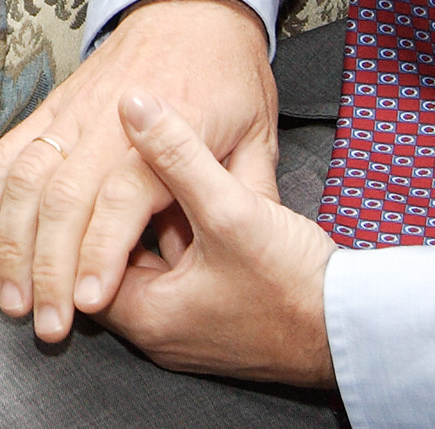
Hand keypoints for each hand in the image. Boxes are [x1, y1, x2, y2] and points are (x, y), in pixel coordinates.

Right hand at [0, 0, 275, 341]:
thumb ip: (247, 194)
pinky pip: (4, 156)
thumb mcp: (259, 131)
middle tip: (47, 325)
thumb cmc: (227, 75)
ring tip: (11, 301)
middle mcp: (109, 121)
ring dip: (10, 244)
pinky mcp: (49, 111)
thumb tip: (248, 253)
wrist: (191, 7)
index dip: (101, 251)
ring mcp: (71, 114)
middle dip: (48, 267)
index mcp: (166, 128)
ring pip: (25, 180)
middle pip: (64, 197)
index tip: (89, 302)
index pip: (122, 195)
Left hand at [100, 89, 334, 387]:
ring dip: (149, 216)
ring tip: (157, 166)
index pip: (78, 259)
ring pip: (146, 258)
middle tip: (120, 152)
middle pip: (110, 257)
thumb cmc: (296, 284)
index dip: (80, 205)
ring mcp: (185, 325)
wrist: (356, 327)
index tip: (89, 154)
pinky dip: (177, 232)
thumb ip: (178, 155)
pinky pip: (176, 268)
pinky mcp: (212, 315)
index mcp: (146, 315)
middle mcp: (157, 330)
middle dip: (116, 206)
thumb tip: (134, 104)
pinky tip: (192, 195)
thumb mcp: (232, 208)